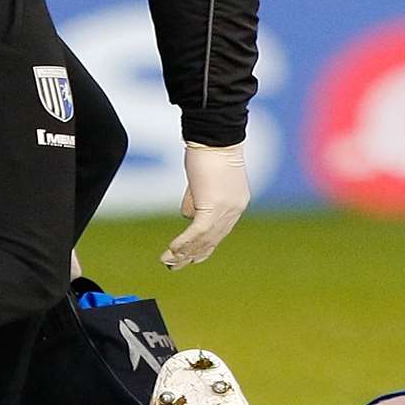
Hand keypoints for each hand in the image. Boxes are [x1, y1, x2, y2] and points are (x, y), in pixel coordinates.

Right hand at [162, 140, 249, 268]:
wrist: (216, 137)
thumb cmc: (210, 150)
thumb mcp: (203, 179)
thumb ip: (197, 198)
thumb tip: (187, 214)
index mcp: (236, 203)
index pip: (220, 232)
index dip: (204, 246)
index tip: (191, 257)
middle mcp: (234, 210)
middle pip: (212, 240)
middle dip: (192, 255)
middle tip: (175, 267)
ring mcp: (226, 210)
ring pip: (203, 239)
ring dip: (183, 253)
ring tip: (168, 262)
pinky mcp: (213, 206)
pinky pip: (197, 232)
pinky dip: (183, 242)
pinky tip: (171, 250)